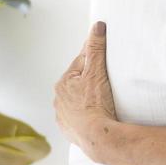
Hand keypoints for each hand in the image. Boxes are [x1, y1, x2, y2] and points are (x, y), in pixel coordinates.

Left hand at [53, 21, 119, 162]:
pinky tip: (96, 117)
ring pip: (76, 101)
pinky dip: (86, 116)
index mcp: (63, 82)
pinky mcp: (69, 130)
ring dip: (86, 99)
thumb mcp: (97, 71)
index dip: (94, 58)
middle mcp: (59, 99)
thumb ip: (96, 48)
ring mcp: (63, 116)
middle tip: (107, 82)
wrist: (98, 137)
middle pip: (78, 82)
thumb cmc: (96, 105)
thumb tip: (96, 27)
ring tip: (102, 101)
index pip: (81, 62)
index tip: (104, 57)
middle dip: (90, 80)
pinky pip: (78, 119)